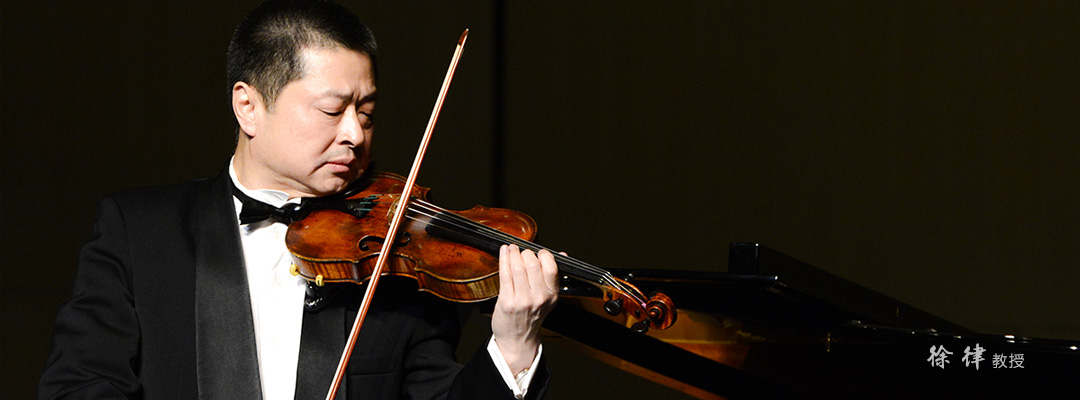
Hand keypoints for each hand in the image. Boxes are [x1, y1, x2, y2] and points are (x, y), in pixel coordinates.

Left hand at [490, 244, 558, 374]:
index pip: (552, 267)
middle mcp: (539, 298)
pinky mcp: (507, 302)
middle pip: (533, 264)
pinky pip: (505, 275)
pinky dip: (503, 260)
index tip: (538, 252)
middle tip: (522, 252)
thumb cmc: (531, 317)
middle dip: (526, 253)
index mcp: (552, 295)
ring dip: (513, 254)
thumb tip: (561, 254)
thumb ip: (553, 276)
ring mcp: (522, 300)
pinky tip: (504, 253)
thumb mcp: (548, 298)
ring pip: (518, 268)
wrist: (518, 339)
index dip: (544, 255)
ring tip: (512, 250)